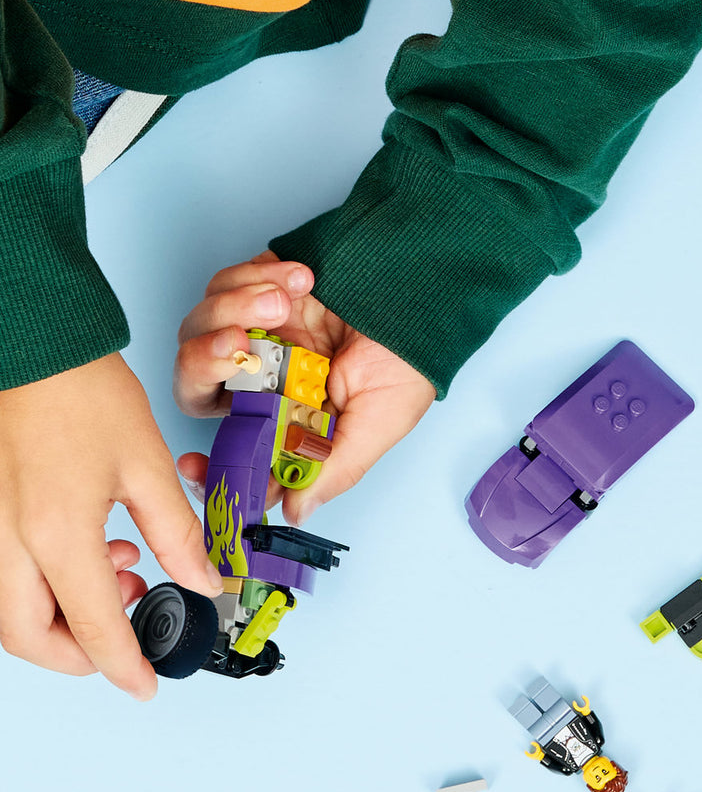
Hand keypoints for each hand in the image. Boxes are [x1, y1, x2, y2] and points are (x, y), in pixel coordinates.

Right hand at [0, 353, 223, 698]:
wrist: (31, 345)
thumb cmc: (83, 393)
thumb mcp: (146, 467)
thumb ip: (176, 534)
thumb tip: (204, 581)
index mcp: (55, 534)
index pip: (92, 628)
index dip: (123, 665)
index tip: (145, 684)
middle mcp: (7, 541)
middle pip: (29, 636)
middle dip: (78, 654)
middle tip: (128, 636)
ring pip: (10, 611)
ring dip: (61, 618)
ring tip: (124, 575)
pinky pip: (4, 576)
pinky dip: (43, 586)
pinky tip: (92, 550)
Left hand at [174, 251, 436, 524]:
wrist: (421, 297)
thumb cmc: (406, 364)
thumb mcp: (375, 425)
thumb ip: (331, 468)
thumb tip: (295, 513)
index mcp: (284, 422)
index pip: (230, 449)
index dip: (202, 462)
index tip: (190, 465)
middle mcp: (261, 381)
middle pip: (196, 384)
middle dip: (203, 363)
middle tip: (236, 345)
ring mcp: (255, 334)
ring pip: (201, 329)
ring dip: (236, 310)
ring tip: (285, 303)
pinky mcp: (255, 288)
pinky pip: (222, 284)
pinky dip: (254, 279)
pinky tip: (301, 282)